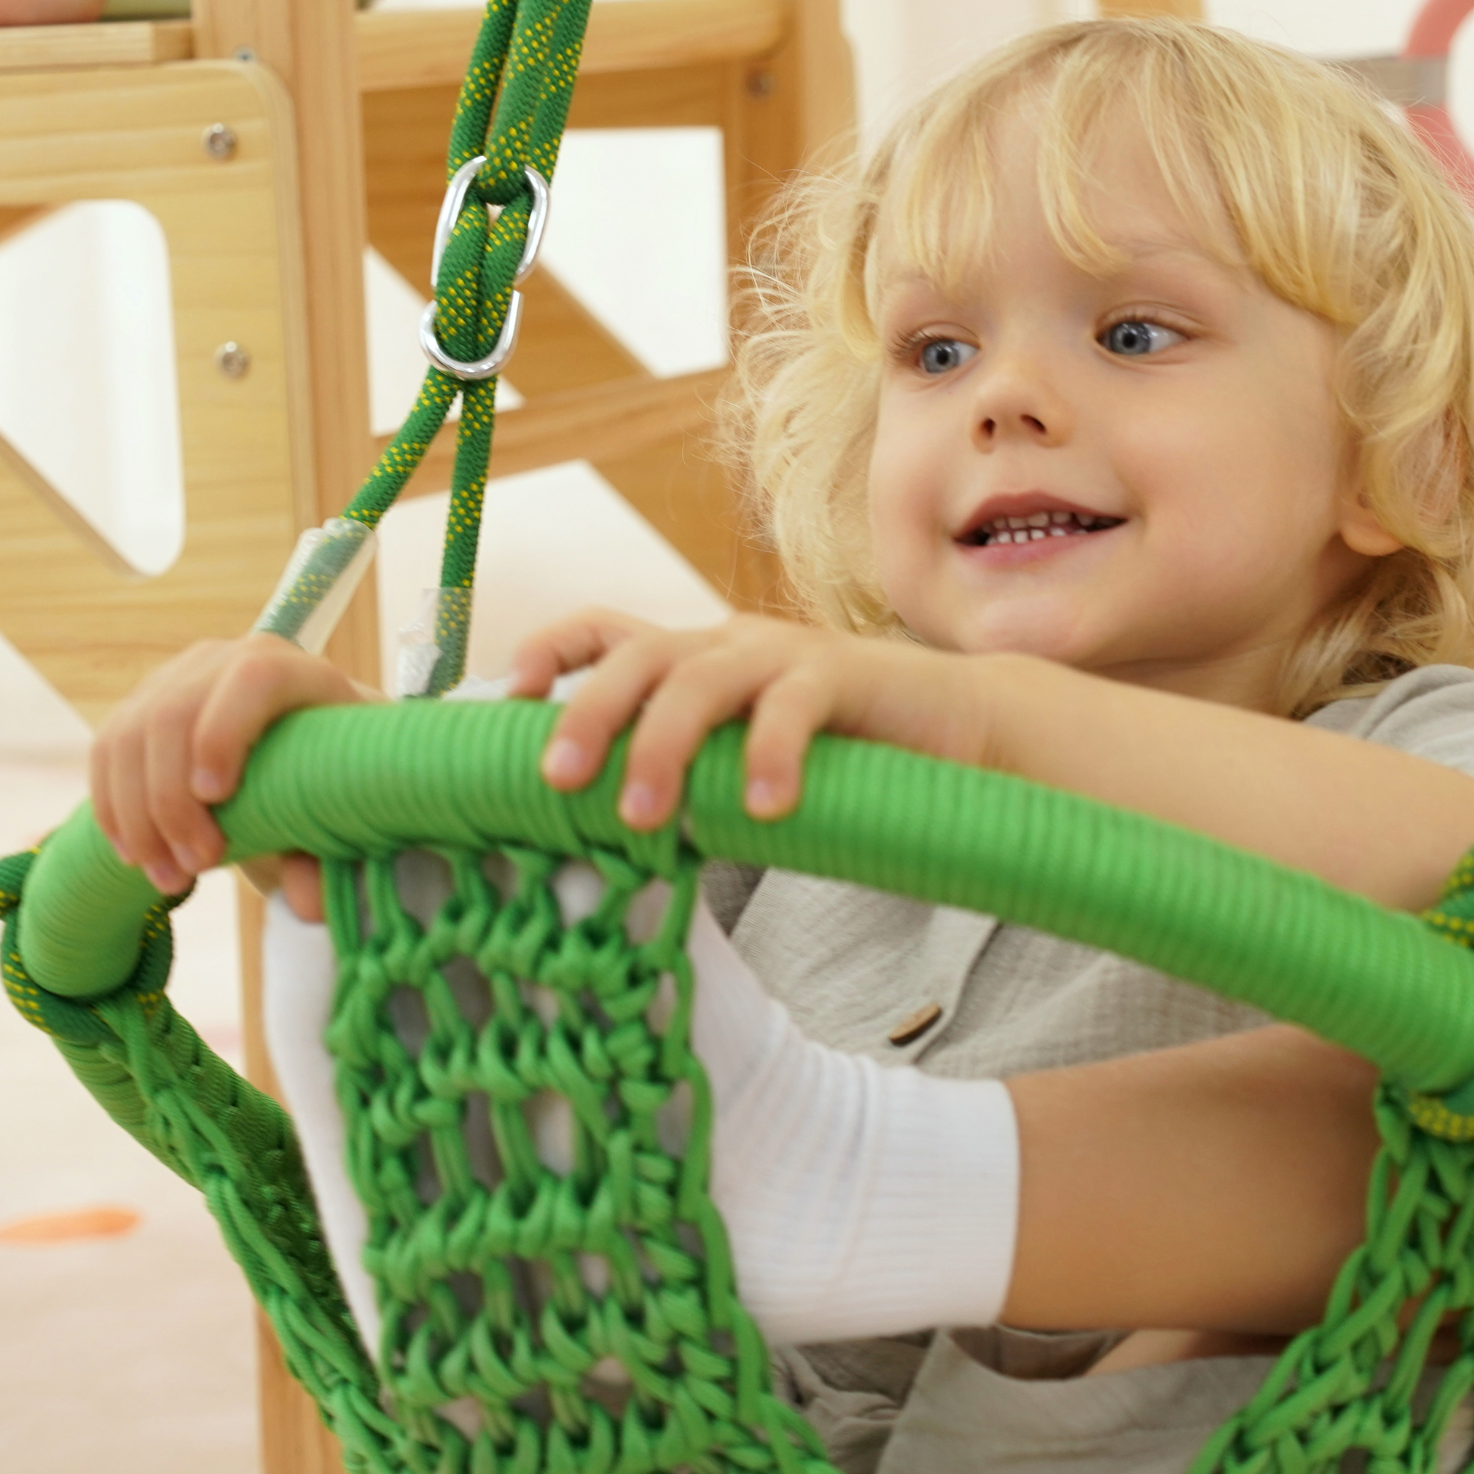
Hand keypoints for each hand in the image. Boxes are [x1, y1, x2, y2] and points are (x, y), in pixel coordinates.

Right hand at [90, 635, 364, 895]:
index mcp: (298, 670)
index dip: (225, 733)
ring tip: (168, 878)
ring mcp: (177, 678)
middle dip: (173, 802)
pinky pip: (107, 752)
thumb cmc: (338, 778)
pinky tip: (137, 856)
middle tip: (195, 869)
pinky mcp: (141, 705)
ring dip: (138, 817)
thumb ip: (329, 853)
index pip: (253, 679)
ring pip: (130, 738)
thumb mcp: (347, 809)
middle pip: (174, 715)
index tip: (216, 798)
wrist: (311, 751)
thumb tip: (311, 903)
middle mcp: (229, 660)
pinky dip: (114, 810)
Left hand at [510, 610, 998, 827]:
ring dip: (662, 747)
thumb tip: (602, 843)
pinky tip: (765, 809)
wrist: (962, 725)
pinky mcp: (843, 673)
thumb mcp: (745, 763)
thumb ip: (689, 782)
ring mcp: (786, 653)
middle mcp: (730, 643)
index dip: (552, 652)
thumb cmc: (844, 757)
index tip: (511, 698)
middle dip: (588, 713)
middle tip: (556, 781)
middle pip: (639, 656)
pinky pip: (793, 706)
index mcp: (697, 658)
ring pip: (701, 680)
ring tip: (641, 817)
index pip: (606, 630)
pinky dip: (769, 756)